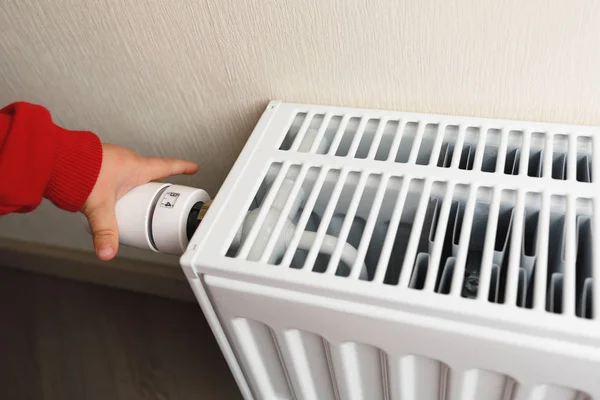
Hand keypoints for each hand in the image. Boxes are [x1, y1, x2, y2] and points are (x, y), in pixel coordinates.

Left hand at [82, 143, 197, 260]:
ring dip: (134, 181)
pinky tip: (106, 190)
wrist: (54, 157)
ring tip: (130, 197)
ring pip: (131, 170)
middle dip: (156, 182)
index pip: (168, 166)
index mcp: (136, 167)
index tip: (193, 167)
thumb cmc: (79, 171)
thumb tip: (109, 251)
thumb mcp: (99, 208)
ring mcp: (112, 156)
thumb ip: (106, 232)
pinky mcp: (98, 158)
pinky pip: (115, 168)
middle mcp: (126, 158)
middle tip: (159, 195)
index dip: (183, 167)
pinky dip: (117, 179)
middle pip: (150, 171)